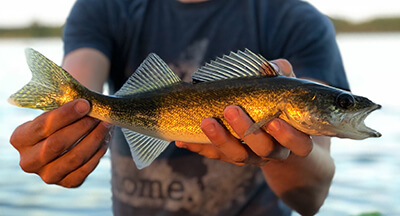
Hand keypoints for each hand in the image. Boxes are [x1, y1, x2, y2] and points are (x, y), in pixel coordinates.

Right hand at [10, 99, 111, 187]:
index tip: (85, 104)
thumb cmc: (59, 122)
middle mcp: (29, 161)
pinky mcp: (67, 182)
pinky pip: (86, 168)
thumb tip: (87, 106)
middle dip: (81, 127)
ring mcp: (48, 175)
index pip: (43, 126)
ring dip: (95, 138)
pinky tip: (105, 137)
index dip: (66, 115)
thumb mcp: (53, 113)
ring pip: (75, 157)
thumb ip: (65, 110)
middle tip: (98, 115)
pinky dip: (99, 151)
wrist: (63, 141)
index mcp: (20, 139)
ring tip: (106, 124)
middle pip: (57, 144)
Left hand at [175, 59, 312, 165]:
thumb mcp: (284, 88)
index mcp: (294, 139)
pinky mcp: (230, 156)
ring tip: (206, 121)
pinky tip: (182, 140)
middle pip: (263, 148)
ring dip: (220, 139)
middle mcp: (273, 151)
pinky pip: (214, 155)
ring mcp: (251, 156)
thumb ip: (282, 75)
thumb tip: (272, 65)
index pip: (299, 144)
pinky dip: (198, 147)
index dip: (287, 136)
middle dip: (246, 130)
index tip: (274, 121)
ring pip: (237, 155)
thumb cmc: (279, 103)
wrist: (269, 129)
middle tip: (231, 109)